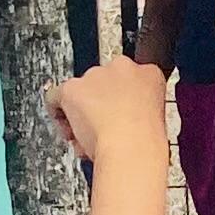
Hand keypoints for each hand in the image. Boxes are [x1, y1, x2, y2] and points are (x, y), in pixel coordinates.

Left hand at [49, 56, 174, 171]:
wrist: (132, 147)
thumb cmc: (146, 142)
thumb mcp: (158, 119)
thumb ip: (139, 109)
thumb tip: (125, 117)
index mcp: (149, 74)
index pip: (130, 80)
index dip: (121, 100)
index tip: (120, 115)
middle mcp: (122, 67)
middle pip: (102, 83)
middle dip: (100, 104)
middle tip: (102, 128)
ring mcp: (95, 76)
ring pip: (79, 90)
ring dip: (81, 111)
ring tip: (88, 137)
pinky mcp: (72, 88)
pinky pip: (55, 96)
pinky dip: (58, 113)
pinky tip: (69, 131)